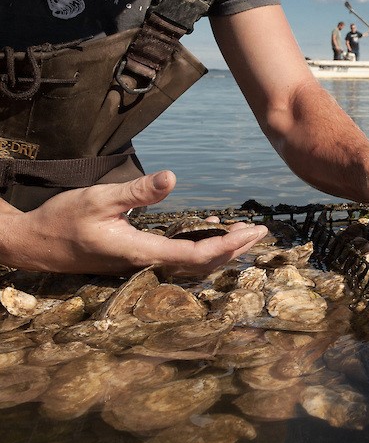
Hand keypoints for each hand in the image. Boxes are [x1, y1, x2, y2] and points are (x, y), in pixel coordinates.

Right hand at [0, 171, 268, 277]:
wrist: (32, 244)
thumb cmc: (62, 220)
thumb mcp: (98, 199)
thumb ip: (137, 192)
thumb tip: (172, 178)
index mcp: (140, 251)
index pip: (195, 254)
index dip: (226, 245)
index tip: (250, 232)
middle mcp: (145, 263)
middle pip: (200, 263)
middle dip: (233, 248)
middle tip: (261, 232)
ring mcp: (140, 264)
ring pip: (190, 262)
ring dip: (220, 249)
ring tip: (246, 234)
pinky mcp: (135, 258)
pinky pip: (177, 256)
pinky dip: (200, 246)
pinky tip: (208, 228)